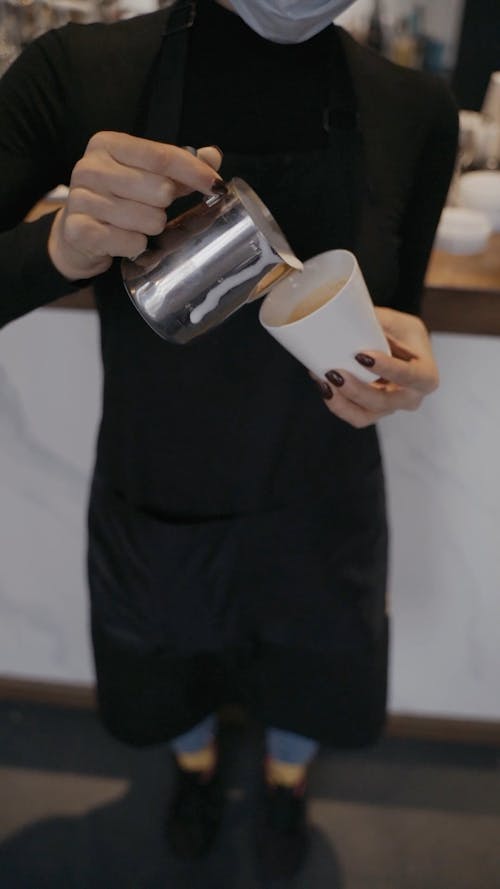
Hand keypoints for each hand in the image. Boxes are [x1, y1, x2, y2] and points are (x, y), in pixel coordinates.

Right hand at [48, 132, 223, 280]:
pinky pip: (132, 242)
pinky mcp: (79, 231)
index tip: (216, 185)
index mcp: (108, 145)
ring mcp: (82, 199)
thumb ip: (177, 165)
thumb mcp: (144, 175)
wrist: (74, 233)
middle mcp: (90, 167)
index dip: (194, 171)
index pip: (161, 155)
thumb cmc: (116, 199)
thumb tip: (213, 156)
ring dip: (150, 228)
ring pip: (149, 219)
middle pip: (160, 189)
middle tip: (150, 209)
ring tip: (134, 225)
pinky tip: (123, 240)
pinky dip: (136, 245)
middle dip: (165, 206)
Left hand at [313, 307, 438, 427]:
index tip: (362, 356)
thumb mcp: (397, 322)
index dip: (387, 369)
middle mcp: (411, 398)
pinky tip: (324, 387)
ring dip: (341, 402)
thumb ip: (377, 321)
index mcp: (426, 376)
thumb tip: (347, 314)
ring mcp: (390, 408)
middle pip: (384, 402)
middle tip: (334, 373)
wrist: (398, 348)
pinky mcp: (373, 412)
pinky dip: (337, 404)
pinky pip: (354, 416)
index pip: (410, 376)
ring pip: (365, 416)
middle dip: (357, 390)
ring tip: (323, 380)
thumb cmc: (401, 334)